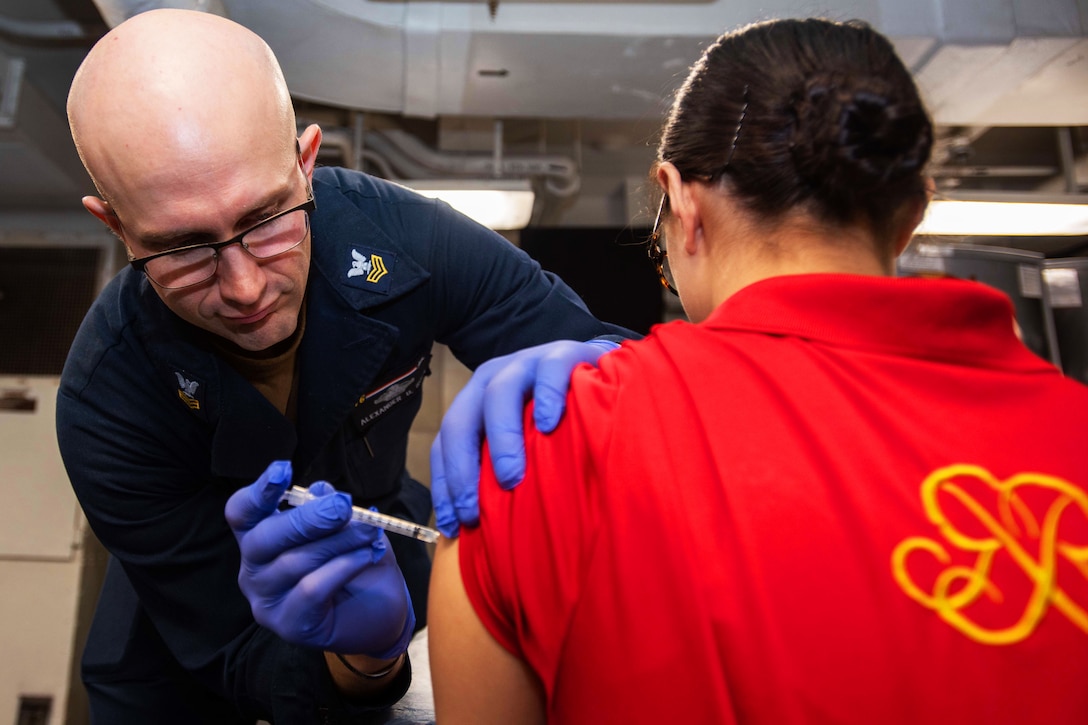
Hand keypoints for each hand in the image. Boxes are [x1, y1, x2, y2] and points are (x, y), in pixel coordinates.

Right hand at [225, 461, 414, 656]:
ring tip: (369, 532)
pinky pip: (311, 590)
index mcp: (260, 537)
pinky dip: (343, 568)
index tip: (283, 470)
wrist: (380, 612)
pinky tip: (367, 556)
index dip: (259, 491)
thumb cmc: (356, 562)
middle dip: (307, 518)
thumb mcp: (348, 527)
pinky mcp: (289, 625)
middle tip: (344, 506)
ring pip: (293, 562)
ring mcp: (267, 600)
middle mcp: (254, 569)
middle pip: (263, 537)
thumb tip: (321, 489)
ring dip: (338, 542)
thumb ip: (330, 508)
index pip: (242, 513)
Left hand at [430, 338, 618, 537]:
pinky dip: (546, 396)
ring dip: (501, 438)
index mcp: (475, 405)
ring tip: (511, 477)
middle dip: (462, 469)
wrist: (599, 374)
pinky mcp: (561, 354)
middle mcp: (492, 381)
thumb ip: (501, 474)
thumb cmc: (559, 422)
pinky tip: (549, 424)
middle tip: (475, 511)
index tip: (453, 525)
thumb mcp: (525, 448)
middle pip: (461, 420)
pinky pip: (548, 371)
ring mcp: (525, 364)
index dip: (444, 484)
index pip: (445, 443)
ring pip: (499, 393)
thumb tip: (481, 531)